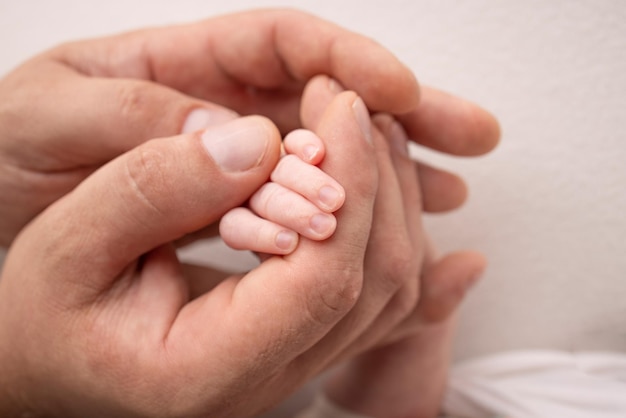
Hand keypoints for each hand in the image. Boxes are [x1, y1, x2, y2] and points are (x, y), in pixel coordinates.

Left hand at [0, 9, 497, 245]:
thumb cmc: (7, 152)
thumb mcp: (51, 118)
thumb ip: (136, 124)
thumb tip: (234, 140)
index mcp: (183, 67)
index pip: (284, 44)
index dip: (347, 63)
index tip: (396, 91)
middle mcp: (223, 108)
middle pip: (330, 97)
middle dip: (405, 113)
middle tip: (472, 134)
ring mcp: (235, 162)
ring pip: (332, 155)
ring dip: (396, 169)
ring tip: (453, 188)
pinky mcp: (234, 209)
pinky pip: (305, 205)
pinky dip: (352, 215)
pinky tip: (390, 228)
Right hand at [0, 89, 413, 416]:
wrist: (55, 366)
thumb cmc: (48, 316)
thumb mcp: (68, 245)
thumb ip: (152, 189)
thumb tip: (253, 142)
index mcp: (205, 370)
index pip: (323, 278)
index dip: (348, 181)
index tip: (340, 105)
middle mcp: (263, 381)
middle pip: (372, 282)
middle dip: (377, 179)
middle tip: (352, 104)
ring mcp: (288, 367)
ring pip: (387, 293)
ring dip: (391, 203)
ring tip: (369, 134)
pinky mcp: (294, 346)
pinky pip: (378, 310)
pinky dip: (402, 253)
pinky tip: (439, 235)